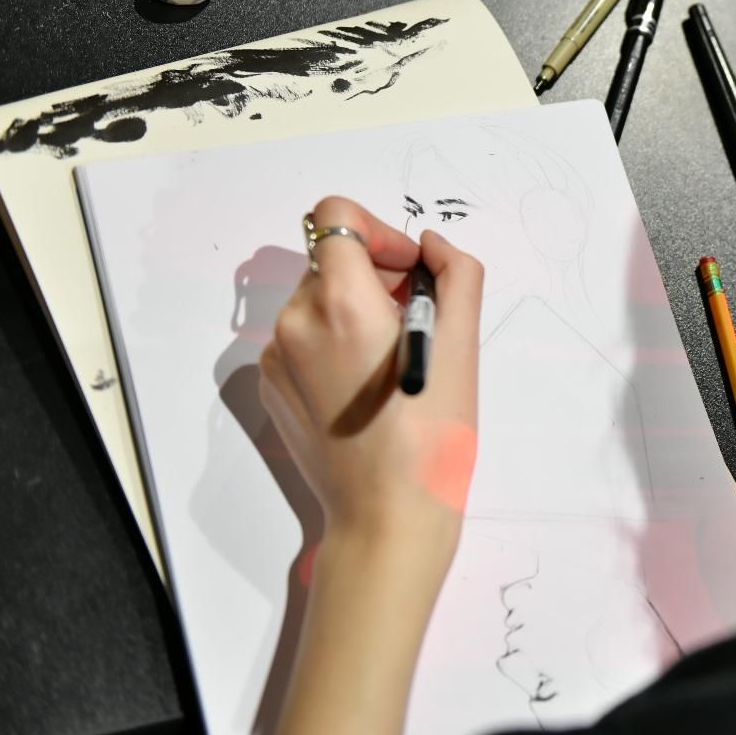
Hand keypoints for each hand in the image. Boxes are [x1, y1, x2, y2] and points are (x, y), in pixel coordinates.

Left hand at [259, 195, 483, 562]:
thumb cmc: (433, 437)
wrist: (386, 517)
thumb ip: (455, 274)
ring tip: (394, 360)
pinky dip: (335, 343)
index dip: (379, 231)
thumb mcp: (462, 345)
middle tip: (416, 321)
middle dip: (375, 275)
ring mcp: (276, 357)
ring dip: (356, 310)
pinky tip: (367, 387)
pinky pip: (304, 339)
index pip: (336, 217)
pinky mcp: (273, 387)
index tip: (410, 270)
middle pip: (330, 260)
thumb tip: (431, 247)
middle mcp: (295, 322)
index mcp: (340, 303)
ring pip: (317, 301)